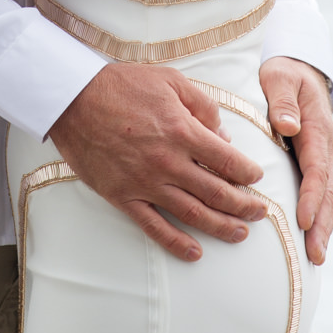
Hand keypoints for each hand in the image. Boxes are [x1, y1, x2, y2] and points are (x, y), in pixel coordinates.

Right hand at [49, 63, 266, 263]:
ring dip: (221, 227)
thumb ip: (202, 106)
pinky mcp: (123, 196)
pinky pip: (154, 227)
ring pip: (193, 214)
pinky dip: (177, 243)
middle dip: (244, 205)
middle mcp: (168, 162)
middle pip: (217, 193)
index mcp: (182, 131)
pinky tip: (195, 253)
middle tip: (259, 212)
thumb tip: (223, 136)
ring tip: (240, 234)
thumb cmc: (121, 85)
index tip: (256, 178)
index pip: (228, 161)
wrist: (72, 99)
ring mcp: (145, 183)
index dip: (248, 173)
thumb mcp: (170, 80)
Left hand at [259, 56, 332, 264]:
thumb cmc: (285, 75)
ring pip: (328, 198)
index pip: (316, 168)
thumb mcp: (280, 78)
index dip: (311, 195)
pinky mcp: (314, 164)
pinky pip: (321, 194)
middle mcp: (324, 148)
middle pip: (327, 192)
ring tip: (316, 258)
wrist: (300, 71)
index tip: (303, 218)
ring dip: (323, 227)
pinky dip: (320, 218)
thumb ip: (282, 100)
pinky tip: (312, 240)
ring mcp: (321, 158)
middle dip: (322, 224)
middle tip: (315, 254)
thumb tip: (287, 125)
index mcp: (316, 129)